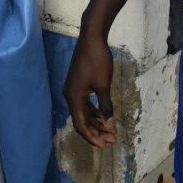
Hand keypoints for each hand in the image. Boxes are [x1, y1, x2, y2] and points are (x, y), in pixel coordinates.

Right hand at [64, 27, 116, 148]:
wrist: (92, 37)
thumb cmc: (97, 60)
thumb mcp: (103, 85)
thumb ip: (105, 106)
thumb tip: (108, 123)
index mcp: (73, 97)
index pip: (80, 124)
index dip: (92, 137)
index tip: (104, 145)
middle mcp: (70, 95)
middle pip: (82, 120)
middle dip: (96, 131)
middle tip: (112, 139)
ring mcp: (74, 89)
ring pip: (84, 112)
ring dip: (96, 122)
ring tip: (110, 130)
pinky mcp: (79, 83)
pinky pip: (85, 103)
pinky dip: (94, 111)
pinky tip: (104, 115)